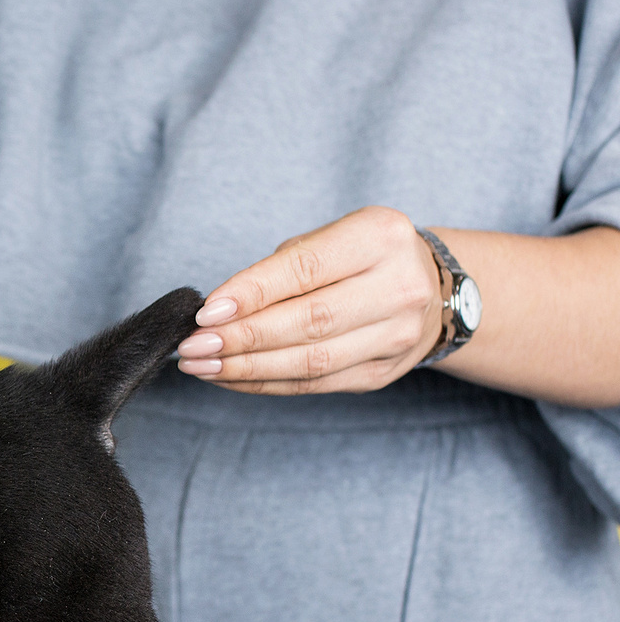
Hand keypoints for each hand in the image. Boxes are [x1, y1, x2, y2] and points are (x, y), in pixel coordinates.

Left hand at [176, 206, 444, 394]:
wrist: (429, 287)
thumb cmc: (358, 257)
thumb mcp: (327, 240)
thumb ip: (278, 269)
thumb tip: (217, 311)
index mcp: (380, 237)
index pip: (305, 270)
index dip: (252, 293)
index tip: (206, 313)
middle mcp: (399, 287)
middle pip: (309, 322)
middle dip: (242, 338)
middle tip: (192, 346)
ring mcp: (396, 335)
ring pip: (310, 361)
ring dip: (245, 368)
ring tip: (200, 366)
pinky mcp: (382, 372)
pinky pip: (314, 384)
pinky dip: (264, 383)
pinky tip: (227, 377)